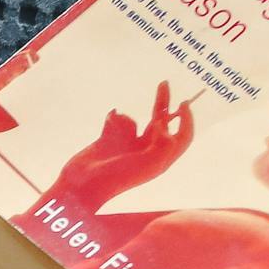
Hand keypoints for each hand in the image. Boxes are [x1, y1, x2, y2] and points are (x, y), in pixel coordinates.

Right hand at [37, 80, 194, 217]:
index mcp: (159, 159)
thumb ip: (162, 145)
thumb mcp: (148, 164)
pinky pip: (117, 121)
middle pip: (161, 122)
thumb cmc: (117, 178)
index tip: (182, 104)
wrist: (82, 184)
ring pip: (136, 121)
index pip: (181, 137)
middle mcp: (145, 150)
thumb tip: (164, 126)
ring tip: (114, 125)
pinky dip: (114, 119)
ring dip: (127, 119)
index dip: (186, 121)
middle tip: (164, 83)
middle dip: (163, 103)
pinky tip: (105, 127)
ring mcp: (127, 145)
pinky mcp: (109, 139)